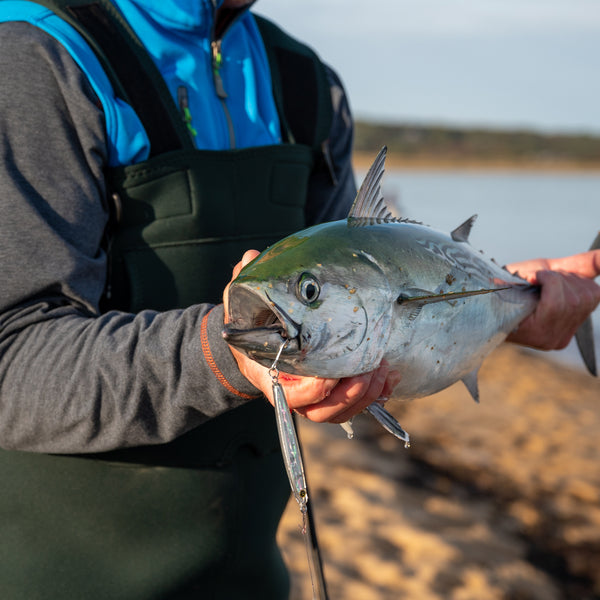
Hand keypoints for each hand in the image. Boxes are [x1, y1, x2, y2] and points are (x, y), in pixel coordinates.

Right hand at [223, 250, 400, 422]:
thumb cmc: (254, 328)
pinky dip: (378, 394)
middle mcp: (297, 392)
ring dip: (367, 394)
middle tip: (367, 369)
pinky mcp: (336, 392)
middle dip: (351, 394)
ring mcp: (317, 396)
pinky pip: (358, 403)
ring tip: (381, 369)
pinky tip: (389, 375)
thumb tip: (251, 259)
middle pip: (325, 411)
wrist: (260, 343)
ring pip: (344, 410)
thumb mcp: (244, 308)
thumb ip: (245, 286)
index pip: (294, 398)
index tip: (328, 377)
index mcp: (273, 377)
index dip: (313, 392)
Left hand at [506, 250, 599, 349]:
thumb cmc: (511, 284)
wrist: (480, 294)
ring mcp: (553, 339)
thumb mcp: (551, 271)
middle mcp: (563, 337)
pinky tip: (533, 281)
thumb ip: (583, 265)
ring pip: (573, 298)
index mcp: (568, 324)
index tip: (549, 277)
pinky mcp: (541, 335)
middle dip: (564, 278)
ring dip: (553, 279)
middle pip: (587, 296)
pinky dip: (549, 282)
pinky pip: (558, 302)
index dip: (575, 278)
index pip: (595, 295)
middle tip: (539, 280)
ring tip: (533, 283)